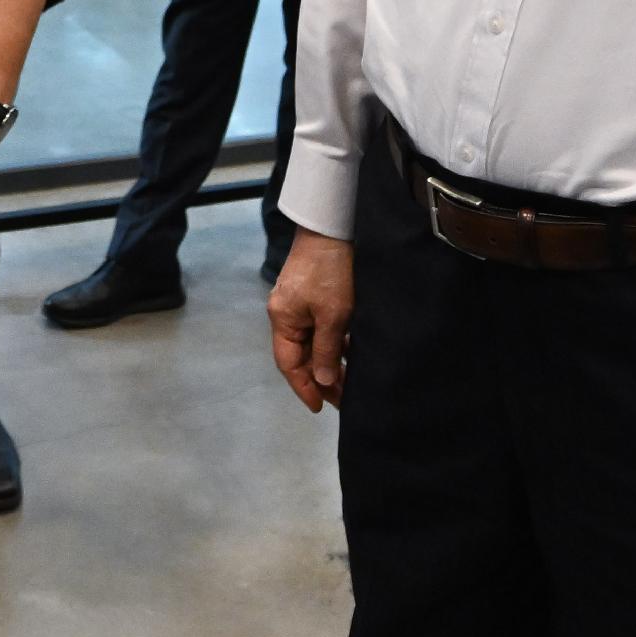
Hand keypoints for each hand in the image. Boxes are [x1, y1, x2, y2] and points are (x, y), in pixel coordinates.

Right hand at [267, 228, 351, 413]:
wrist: (333, 228)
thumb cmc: (331, 271)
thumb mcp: (333, 315)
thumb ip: (327, 351)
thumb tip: (324, 381)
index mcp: (283, 319)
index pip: (290, 364)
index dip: (304, 388)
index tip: (320, 408)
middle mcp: (286, 314)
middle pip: (302, 356)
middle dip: (321, 380)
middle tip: (344, 400)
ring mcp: (300, 304)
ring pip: (314, 343)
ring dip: (330, 363)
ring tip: (351, 382)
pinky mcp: (314, 295)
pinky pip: (321, 328)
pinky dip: (335, 344)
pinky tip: (352, 354)